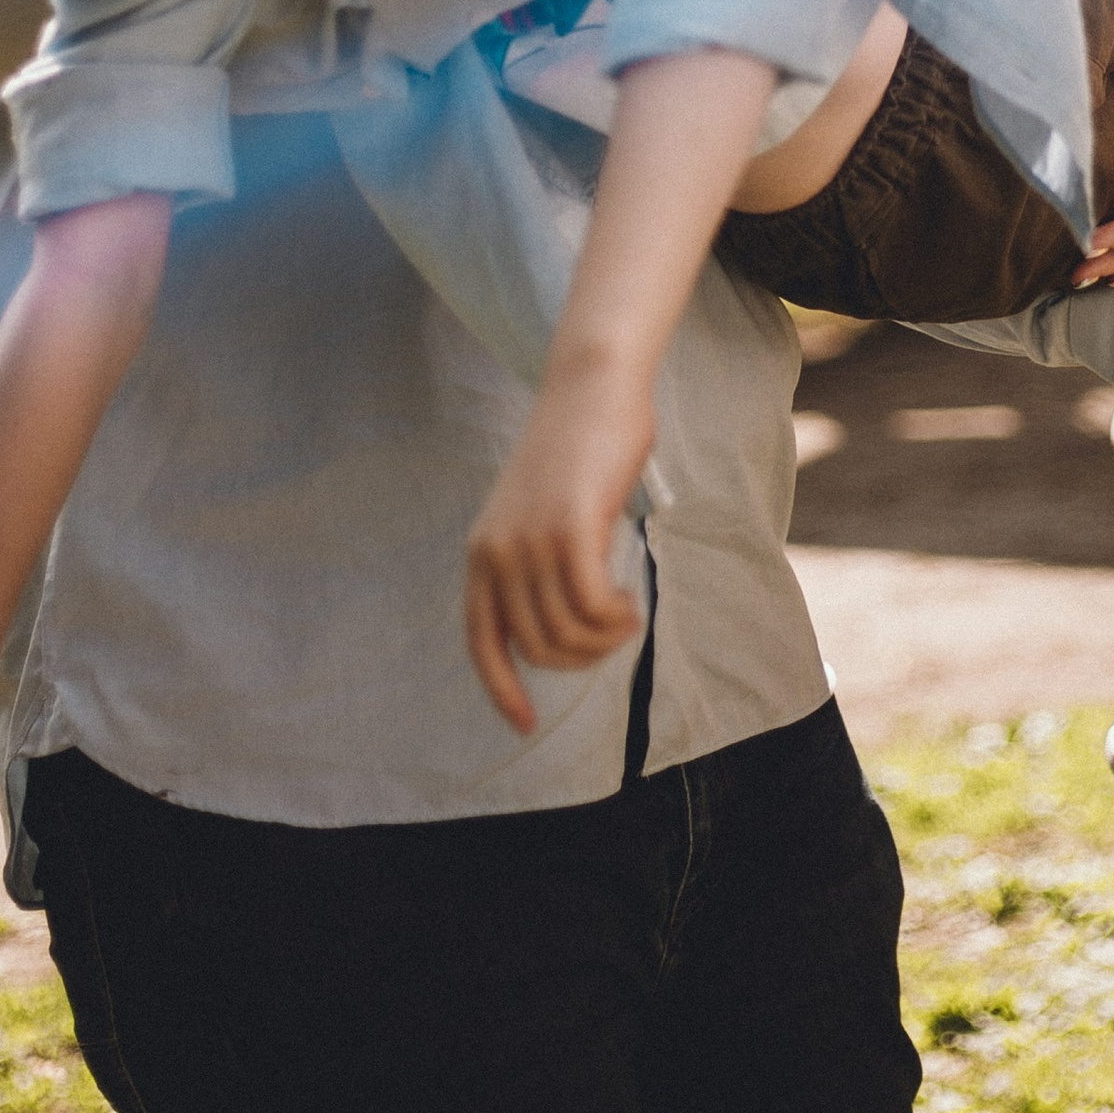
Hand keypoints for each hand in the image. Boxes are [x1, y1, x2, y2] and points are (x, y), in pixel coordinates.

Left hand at [465, 359, 653, 730]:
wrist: (590, 387)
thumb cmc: (578, 449)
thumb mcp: (541, 513)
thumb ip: (538, 564)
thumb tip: (563, 628)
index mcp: (482, 554)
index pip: (482, 643)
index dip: (501, 690)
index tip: (525, 724)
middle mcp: (497, 553)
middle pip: (539, 647)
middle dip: (583, 657)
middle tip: (616, 630)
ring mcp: (531, 542)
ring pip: (569, 632)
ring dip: (607, 637)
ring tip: (627, 613)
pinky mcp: (570, 530)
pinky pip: (593, 606)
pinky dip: (616, 617)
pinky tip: (631, 600)